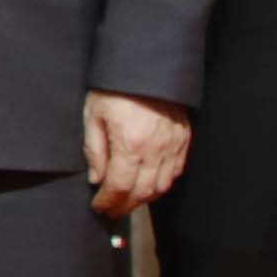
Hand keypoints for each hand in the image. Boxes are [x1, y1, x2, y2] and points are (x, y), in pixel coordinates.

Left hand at [81, 91, 192, 212]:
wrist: (146, 65)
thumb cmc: (114, 87)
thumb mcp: (93, 115)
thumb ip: (94, 150)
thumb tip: (97, 179)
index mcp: (130, 143)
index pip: (119, 186)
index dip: (108, 202)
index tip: (98, 208)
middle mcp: (156, 149)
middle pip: (143, 192)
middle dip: (125, 206)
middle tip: (111, 211)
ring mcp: (173, 145)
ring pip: (162, 186)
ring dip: (144, 199)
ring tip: (127, 202)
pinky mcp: (184, 139)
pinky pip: (176, 171)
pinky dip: (162, 185)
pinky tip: (149, 186)